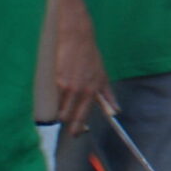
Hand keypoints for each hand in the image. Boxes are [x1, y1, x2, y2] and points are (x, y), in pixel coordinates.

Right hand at [55, 19, 115, 140]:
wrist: (77, 37)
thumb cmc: (91, 56)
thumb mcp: (103, 75)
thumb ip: (108, 95)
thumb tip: (115, 111)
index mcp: (94, 90)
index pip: (84, 115)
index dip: (78, 128)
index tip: (76, 134)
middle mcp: (81, 90)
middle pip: (69, 117)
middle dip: (67, 125)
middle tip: (68, 126)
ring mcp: (68, 86)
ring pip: (60, 111)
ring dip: (60, 116)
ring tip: (61, 114)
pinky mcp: (57, 80)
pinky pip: (54, 99)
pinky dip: (54, 104)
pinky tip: (55, 103)